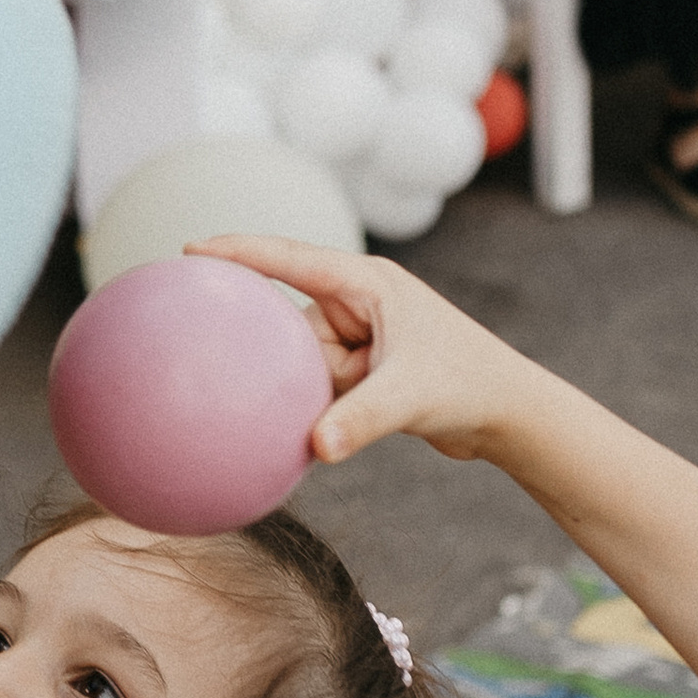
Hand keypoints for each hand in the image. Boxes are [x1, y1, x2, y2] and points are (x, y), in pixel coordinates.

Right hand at [183, 239, 532, 466]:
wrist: (505, 413)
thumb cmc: (467, 385)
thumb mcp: (409, 397)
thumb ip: (360, 419)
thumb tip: (316, 447)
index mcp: (368, 284)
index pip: (291, 259)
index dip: (239, 251)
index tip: (191, 250)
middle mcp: (358, 303)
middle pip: (292, 324)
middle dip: (284, 354)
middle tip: (275, 363)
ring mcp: (358, 337)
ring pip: (301, 362)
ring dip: (309, 391)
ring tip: (330, 405)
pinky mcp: (361, 369)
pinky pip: (316, 384)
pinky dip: (314, 407)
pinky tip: (311, 431)